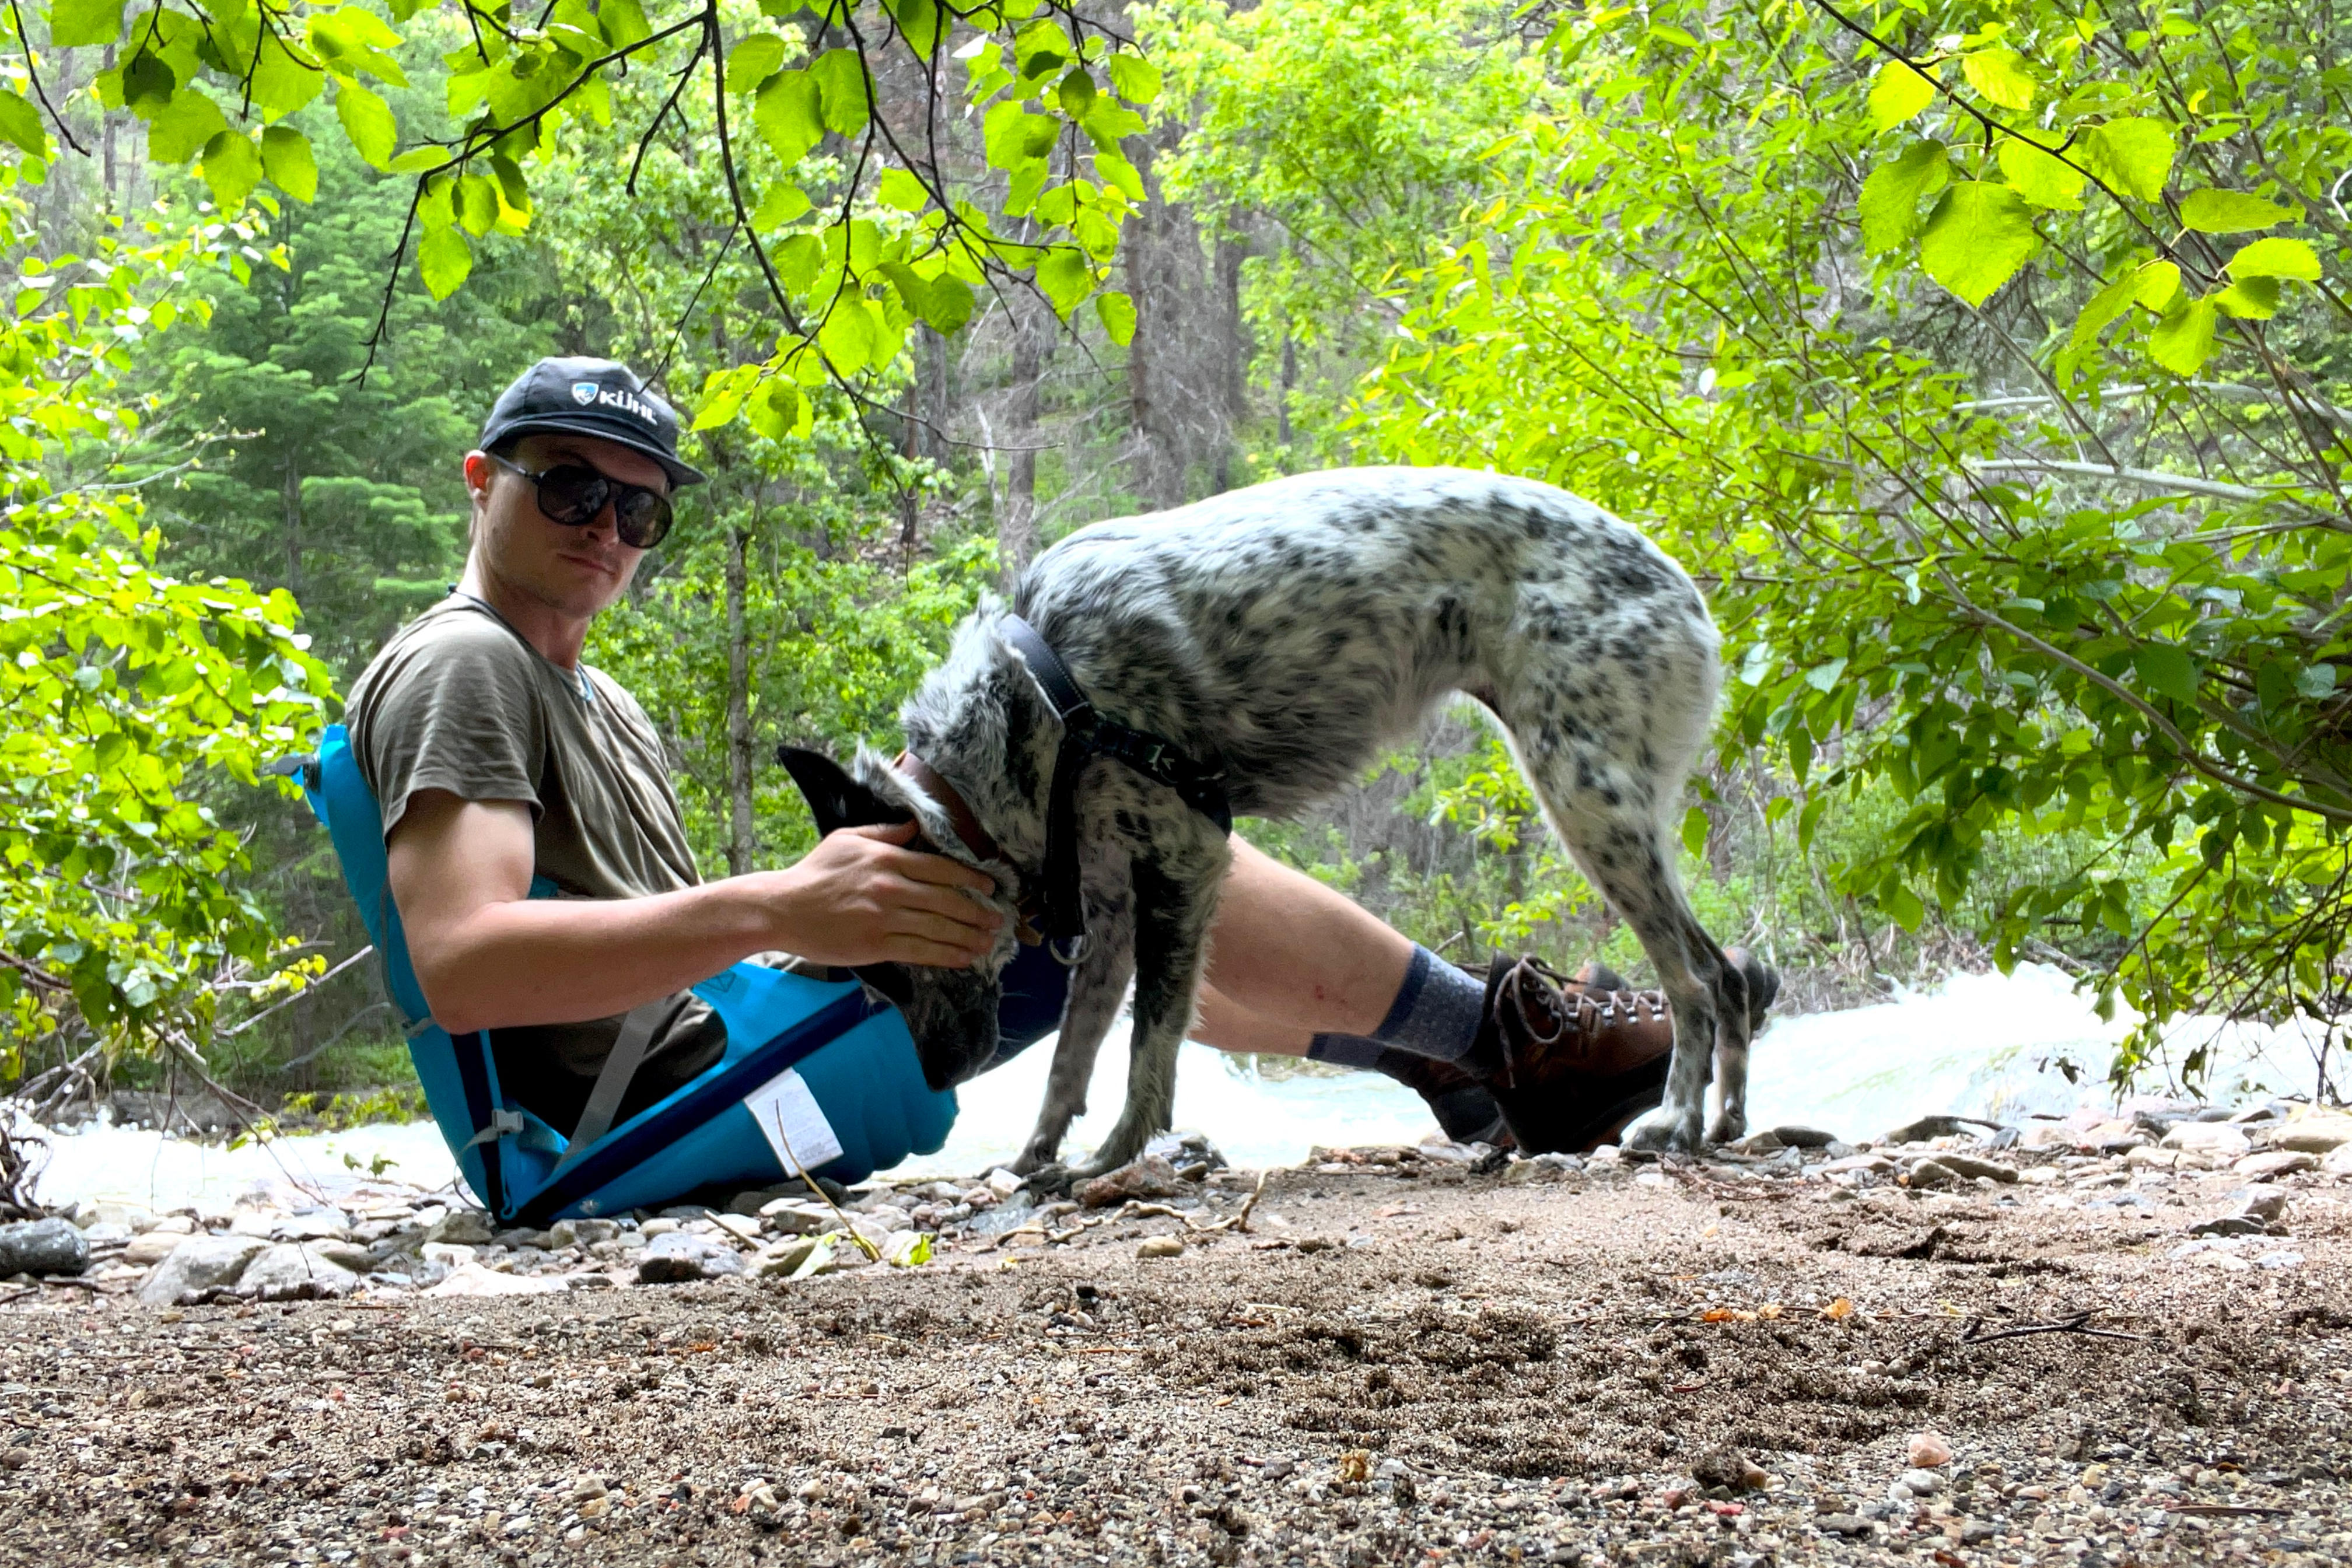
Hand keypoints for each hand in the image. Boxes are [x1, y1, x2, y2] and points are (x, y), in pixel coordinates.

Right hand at [755, 822, 1004, 967]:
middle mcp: (890, 888)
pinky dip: (947, 956)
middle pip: (947, 900)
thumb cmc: (814, 873)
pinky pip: (921, 952)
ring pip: (939, 928)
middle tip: (999, 919)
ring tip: (988, 942)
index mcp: (886, 859)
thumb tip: (913, 826)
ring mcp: (884, 919)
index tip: (990, 888)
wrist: (782, 909)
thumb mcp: (847, 839)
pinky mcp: (876, 946)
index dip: (971, 879)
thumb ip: (884, 832)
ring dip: (969, 937)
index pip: (941, 868)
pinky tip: (964, 959)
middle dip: (978, 911)